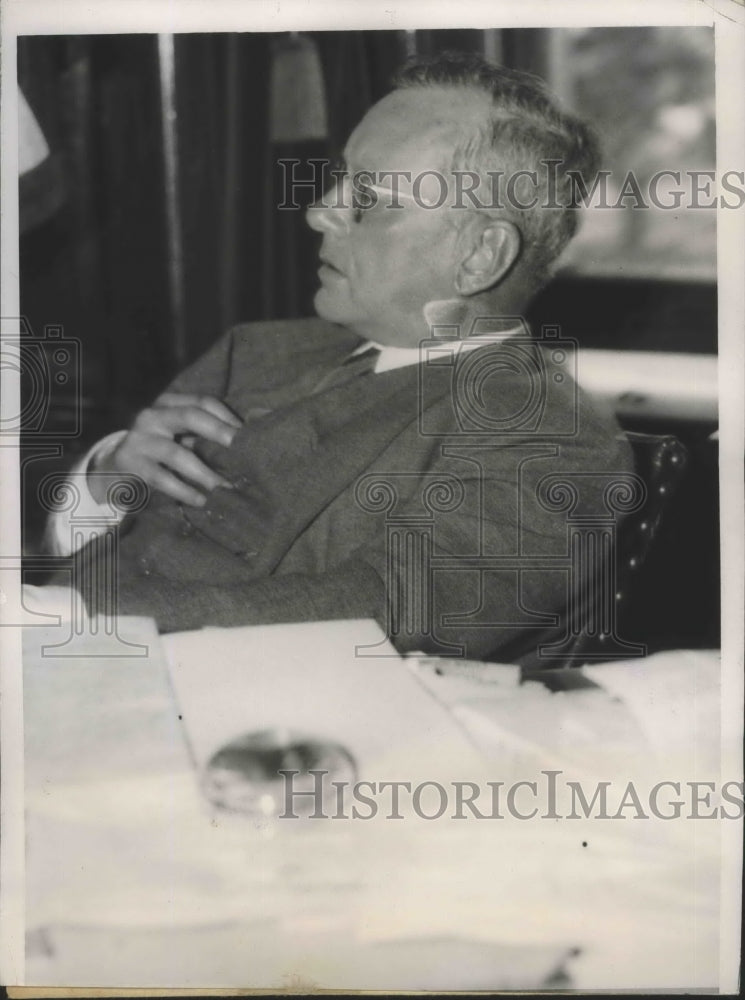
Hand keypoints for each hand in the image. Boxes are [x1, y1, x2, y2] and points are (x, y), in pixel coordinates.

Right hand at [90, 393, 241, 505]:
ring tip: (224, 487)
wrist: (114, 469)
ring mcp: (139, 438)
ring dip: (205, 472)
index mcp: (170, 403)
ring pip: (177, 453)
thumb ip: (205, 434)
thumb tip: (250, 439)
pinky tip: (200, 500)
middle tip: (243, 453)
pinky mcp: (130, 462)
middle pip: (191, 415)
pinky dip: (184, 490)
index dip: (227, 417)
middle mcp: (153, 415)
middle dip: (219, 433)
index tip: (249, 436)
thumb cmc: (160, 453)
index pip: (203, 402)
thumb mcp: (180, 436)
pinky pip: (161, 477)